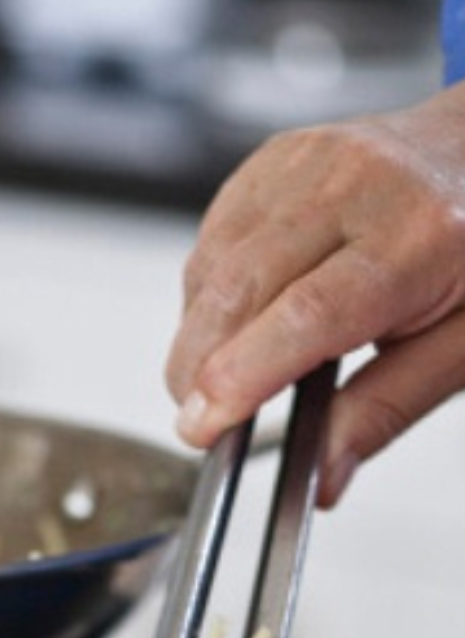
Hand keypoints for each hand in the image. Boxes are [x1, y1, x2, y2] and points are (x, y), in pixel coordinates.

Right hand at [165, 84, 464, 505]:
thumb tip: (323, 476)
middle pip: (241, 288)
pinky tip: (235, 321)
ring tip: (227, 375)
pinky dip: (206, 296)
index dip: (242, 377)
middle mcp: (358, 185)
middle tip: (200, 421)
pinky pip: (212, 240)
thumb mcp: (463, 346)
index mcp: (420, 237)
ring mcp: (308, 164)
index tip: (205, 427)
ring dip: (198, 336)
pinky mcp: (273, 161)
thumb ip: (388, 409)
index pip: (308, 315)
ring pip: (212, 266)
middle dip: (199, 367)